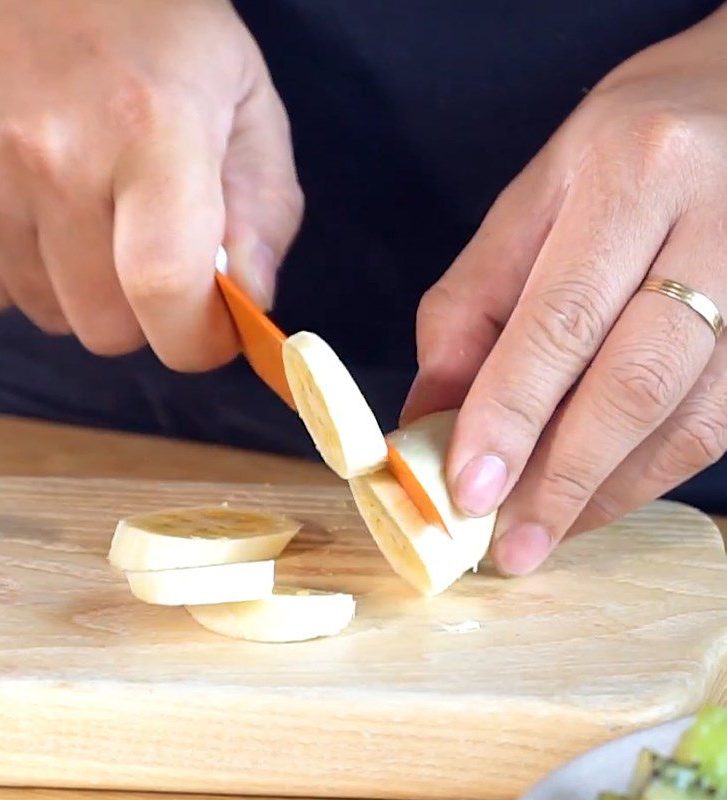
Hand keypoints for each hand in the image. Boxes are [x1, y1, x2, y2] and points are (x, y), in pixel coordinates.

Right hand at [0, 0, 301, 368]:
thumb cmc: (157, 28)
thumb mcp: (245, 101)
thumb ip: (263, 211)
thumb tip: (249, 300)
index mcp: (153, 133)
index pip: (166, 290)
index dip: (197, 341)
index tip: (211, 334)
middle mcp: (53, 156)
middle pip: (105, 326)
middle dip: (145, 314)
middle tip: (153, 255)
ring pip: (47, 314)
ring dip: (83, 291)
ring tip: (93, 214)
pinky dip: (20, 274)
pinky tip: (37, 213)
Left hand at [402, 5, 726, 574]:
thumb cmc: (617, 154)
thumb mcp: (529, 207)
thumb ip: (470, 311)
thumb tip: (428, 417)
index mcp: (633, 174)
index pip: (560, 319)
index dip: (511, 416)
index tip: (468, 491)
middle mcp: (716, 221)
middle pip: (635, 381)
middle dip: (563, 479)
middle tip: (510, 546)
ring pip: (691, 417)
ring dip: (609, 491)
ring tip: (548, 533)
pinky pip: (720, 421)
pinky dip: (652, 473)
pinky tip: (601, 495)